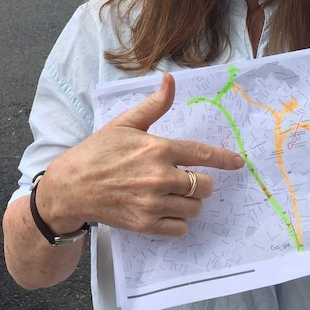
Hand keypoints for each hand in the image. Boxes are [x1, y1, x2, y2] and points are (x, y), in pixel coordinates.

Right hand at [37, 73, 244, 237]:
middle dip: (200, 182)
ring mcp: (152, 203)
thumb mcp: (125, 123)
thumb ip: (154, 105)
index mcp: (157, 148)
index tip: (238, 163)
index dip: (224, 159)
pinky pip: (180, 228)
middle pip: (203, 185)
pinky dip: (178, 221)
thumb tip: (171, 80)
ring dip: (190, 202)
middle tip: (186, 179)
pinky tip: (167, 211)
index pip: (202, 154)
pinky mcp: (145, 224)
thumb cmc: (97, 152)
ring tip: (174, 195)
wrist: (71, 187)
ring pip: (194, 207)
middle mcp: (159, 176)